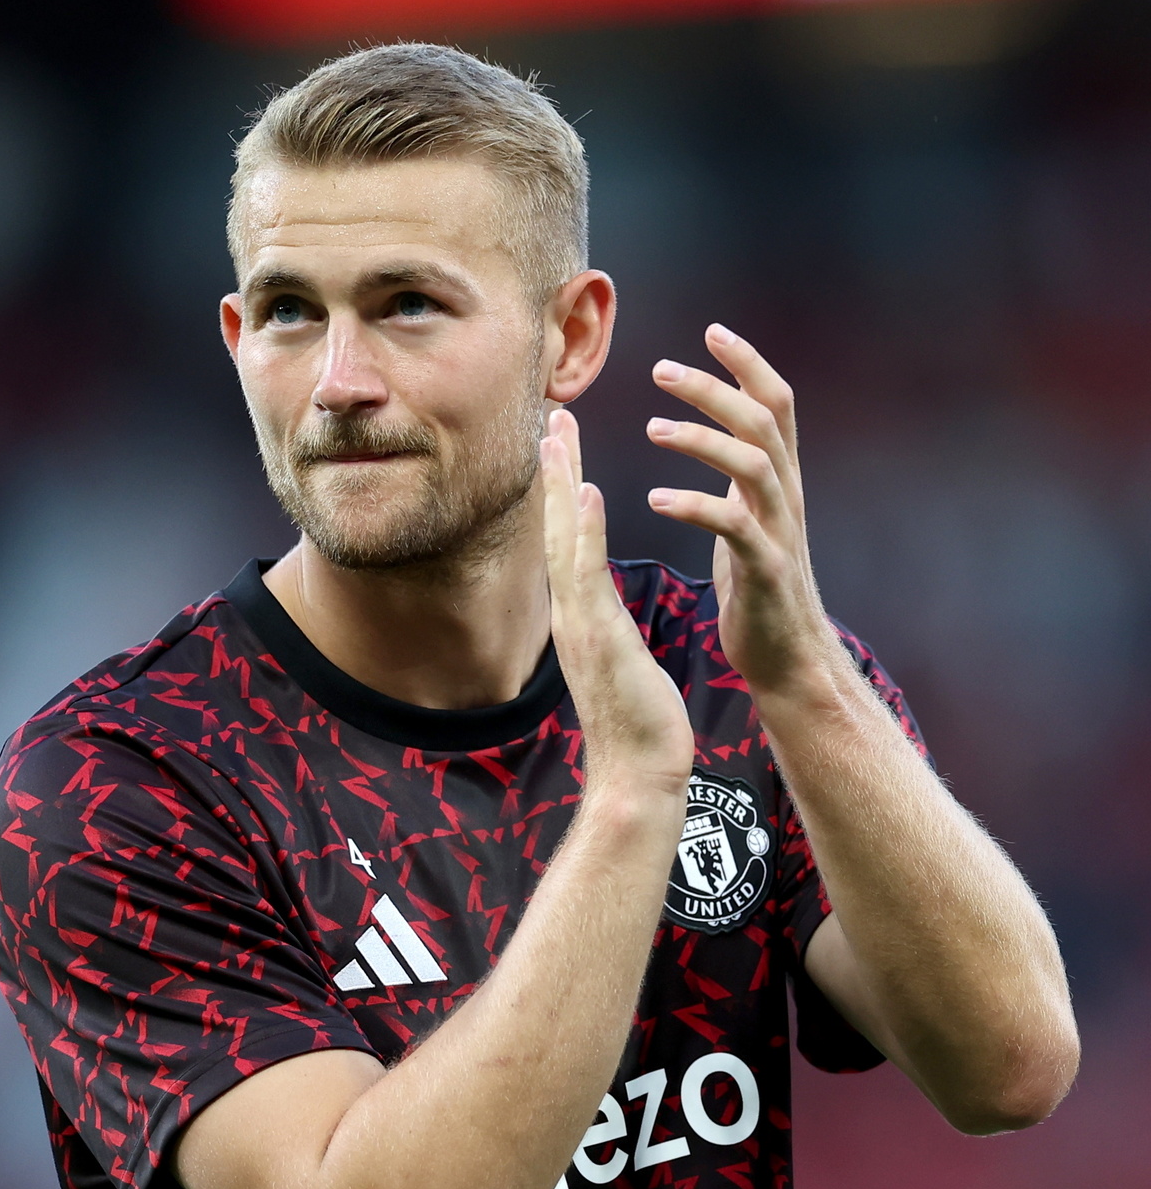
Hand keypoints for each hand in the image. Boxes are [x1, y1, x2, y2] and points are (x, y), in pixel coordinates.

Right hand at [541, 409, 692, 799]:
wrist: (637, 774)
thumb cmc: (637, 723)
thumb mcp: (620, 660)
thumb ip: (607, 626)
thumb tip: (602, 611)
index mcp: (581, 613)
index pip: (569, 538)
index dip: (564, 487)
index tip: (564, 441)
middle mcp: (570, 611)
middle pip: (556, 527)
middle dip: (554, 469)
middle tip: (551, 414)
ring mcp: (578, 623)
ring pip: (563, 540)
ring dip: (558, 483)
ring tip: (556, 433)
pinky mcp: (596, 637)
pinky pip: (587, 575)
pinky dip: (582, 531)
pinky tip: (583, 492)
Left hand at [643, 326, 848, 699]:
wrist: (789, 656)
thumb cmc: (760, 588)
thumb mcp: (750, 519)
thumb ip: (740, 478)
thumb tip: (723, 440)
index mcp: (779, 482)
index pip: (774, 404)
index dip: (748, 364)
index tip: (712, 330)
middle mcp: (787, 497)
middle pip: (762, 421)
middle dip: (715, 388)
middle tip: (660, 370)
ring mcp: (780, 532)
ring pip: (753, 464)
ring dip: (702, 440)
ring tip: (653, 428)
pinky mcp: (766, 570)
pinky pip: (733, 527)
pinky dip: (695, 505)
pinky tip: (656, 497)